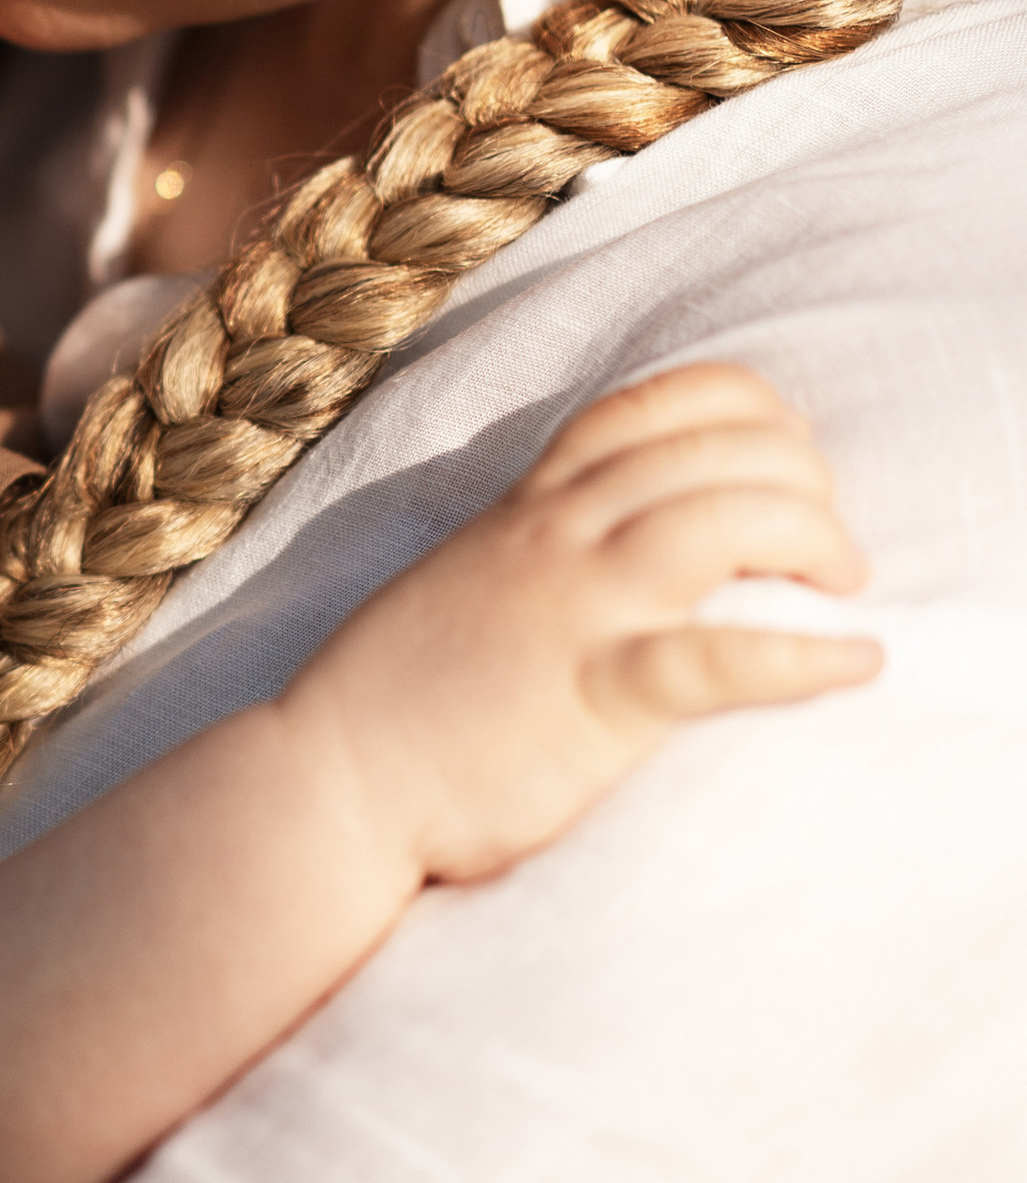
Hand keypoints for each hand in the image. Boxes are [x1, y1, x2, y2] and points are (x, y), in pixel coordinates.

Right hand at [294, 364, 880, 892]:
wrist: (329, 781)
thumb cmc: (401, 694)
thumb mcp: (471, 578)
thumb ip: (544, 542)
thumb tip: (629, 536)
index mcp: (530, 503)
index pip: (656, 402)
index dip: (748, 411)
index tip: (787, 460)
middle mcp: (557, 535)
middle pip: (714, 448)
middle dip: (804, 476)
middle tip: (829, 546)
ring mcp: (574, 611)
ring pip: (724, 519)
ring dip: (813, 537)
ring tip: (844, 584)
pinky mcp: (591, 697)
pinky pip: (716, 657)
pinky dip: (802, 655)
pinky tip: (854, 662)